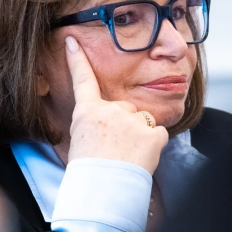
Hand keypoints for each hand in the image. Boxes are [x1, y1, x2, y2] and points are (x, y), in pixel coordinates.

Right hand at [65, 36, 168, 174]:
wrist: (103, 190)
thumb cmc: (90, 172)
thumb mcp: (82, 141)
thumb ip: (96, 124)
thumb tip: (106, 124)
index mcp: (88, 113)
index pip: (82, 80)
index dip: (77, 59)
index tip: (73, 41)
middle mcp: (110, 110)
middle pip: (125, 109)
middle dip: (126, 126)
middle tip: (116, 149)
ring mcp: (133, 120)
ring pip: (144, 121)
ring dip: (140, 136)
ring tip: (128, 156)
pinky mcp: (152, 133)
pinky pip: (159, 134)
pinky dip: (154, 146)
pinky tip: (141, 158)